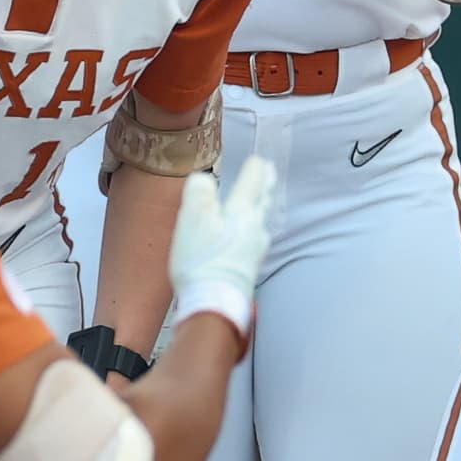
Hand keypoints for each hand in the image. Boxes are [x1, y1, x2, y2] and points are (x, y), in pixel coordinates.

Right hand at [162, 155, 277, 342]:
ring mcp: (255, 248)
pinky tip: (247, 233)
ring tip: (258, 198)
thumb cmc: (202, 259)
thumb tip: (204, 179)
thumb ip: (200, 192)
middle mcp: (255, 227)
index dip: (253, 167)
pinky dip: (251, 227)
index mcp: (242, 211)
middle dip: (264, 183)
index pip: (253, 180)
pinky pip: (253, 238)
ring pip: (260, 218)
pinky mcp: (249, 265)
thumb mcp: (193, 217)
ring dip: (259, 204)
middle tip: (268, 171)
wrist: (213, 302)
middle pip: (262, 199)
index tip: (257, 158)